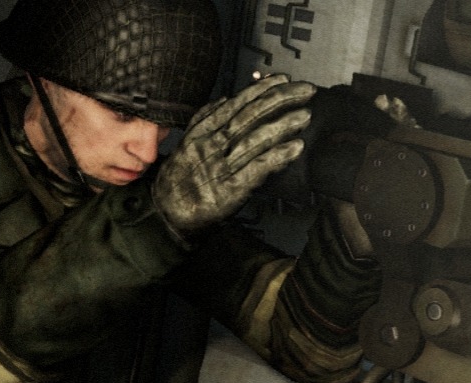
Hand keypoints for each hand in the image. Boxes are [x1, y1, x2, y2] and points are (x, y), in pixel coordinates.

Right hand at [153, 75, 315, 233]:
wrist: (166, 214)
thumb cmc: (179, 180)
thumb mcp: (186, 144)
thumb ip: (204, 120)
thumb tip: (223, 99)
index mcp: (202, 133)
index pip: (236, 105)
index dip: (260, 91)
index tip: (282, 80)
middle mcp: (212, 146)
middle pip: (249, 117)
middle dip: (279, 100)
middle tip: (304, 91)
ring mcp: (222, 166)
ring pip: (256, 139)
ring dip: (283, 125)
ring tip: (304, 115)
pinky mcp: (231, 188)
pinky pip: (258, 168)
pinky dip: (278, 156)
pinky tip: (295, 147)